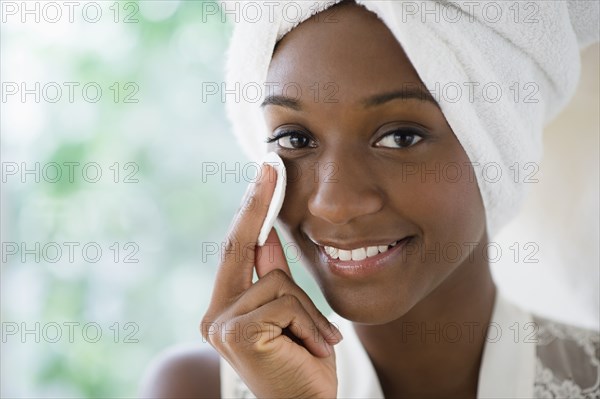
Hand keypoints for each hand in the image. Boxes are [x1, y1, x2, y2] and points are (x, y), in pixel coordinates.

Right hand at [200, 163, 341, 397]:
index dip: (250, 211)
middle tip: (271, 164)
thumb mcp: (292, 313)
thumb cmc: (302, 365)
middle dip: (258, 205)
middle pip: (241, 247)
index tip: (264, 175)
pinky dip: (309, 323)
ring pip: (278, 280)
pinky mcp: (238, 332)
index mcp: (225, 309)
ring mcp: (223, 324)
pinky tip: (311, 349)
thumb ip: (275, 276)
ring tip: (314, 342)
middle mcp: (215, 316)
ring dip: (308, 310)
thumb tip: (269, 234)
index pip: (237, 251)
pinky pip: (286, 301)